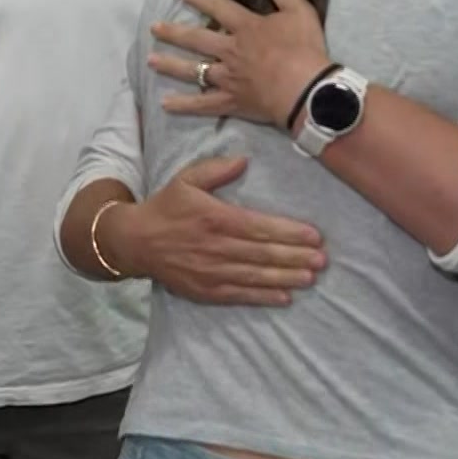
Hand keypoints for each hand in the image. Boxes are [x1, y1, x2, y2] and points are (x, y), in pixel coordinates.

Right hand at [100, 157, 325, 304]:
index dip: (289, 233)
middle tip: (322, 259)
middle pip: (263, 254)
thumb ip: (215, 170)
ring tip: (310, 277)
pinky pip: (239, 295)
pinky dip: (263, 297)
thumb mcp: (185, 180)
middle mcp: (216, 247)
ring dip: (286, 277)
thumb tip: (243, 160)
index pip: (260, 227)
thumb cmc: (165, 207)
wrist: (135, 242)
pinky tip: (285, 297)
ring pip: (255, 276)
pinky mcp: (205, 290)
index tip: (315, 235)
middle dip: (296, 257)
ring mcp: (211, 271)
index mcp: (215, 218)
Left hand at [149, 0, 331, 127]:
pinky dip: (184, 105)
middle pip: (196, 40)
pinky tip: (165, 104)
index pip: (219, 7)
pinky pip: (203, 104)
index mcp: (246, 28)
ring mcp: (228, 77)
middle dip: (173, 33)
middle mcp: (230, 51)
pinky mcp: (231, 101)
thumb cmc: (305, 50)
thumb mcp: (300, 13)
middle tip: (154, 28)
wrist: (307, 90)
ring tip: (150, 60)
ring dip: (170, 65)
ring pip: (193, 70)